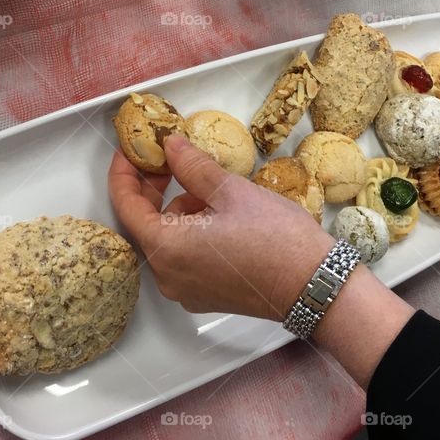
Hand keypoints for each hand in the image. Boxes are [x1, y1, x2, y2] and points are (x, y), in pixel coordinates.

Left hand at [108, 134, 332, 319]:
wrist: (314, 285)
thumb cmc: (276, 239)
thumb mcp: (230, 191)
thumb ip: (192, 166)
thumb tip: (170, 145)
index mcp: (166, 249)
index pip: (126, 205)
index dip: (124, 171)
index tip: (130, 149)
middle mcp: (168, 275)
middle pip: (145, 222)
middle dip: (154, 188)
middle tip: (168, 157)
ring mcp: (186, 289)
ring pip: (168, 237)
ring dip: (179, 208)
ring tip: (211, 187)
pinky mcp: (205, 294)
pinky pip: (185, 255)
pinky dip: (192, 230)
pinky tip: (219, 212)